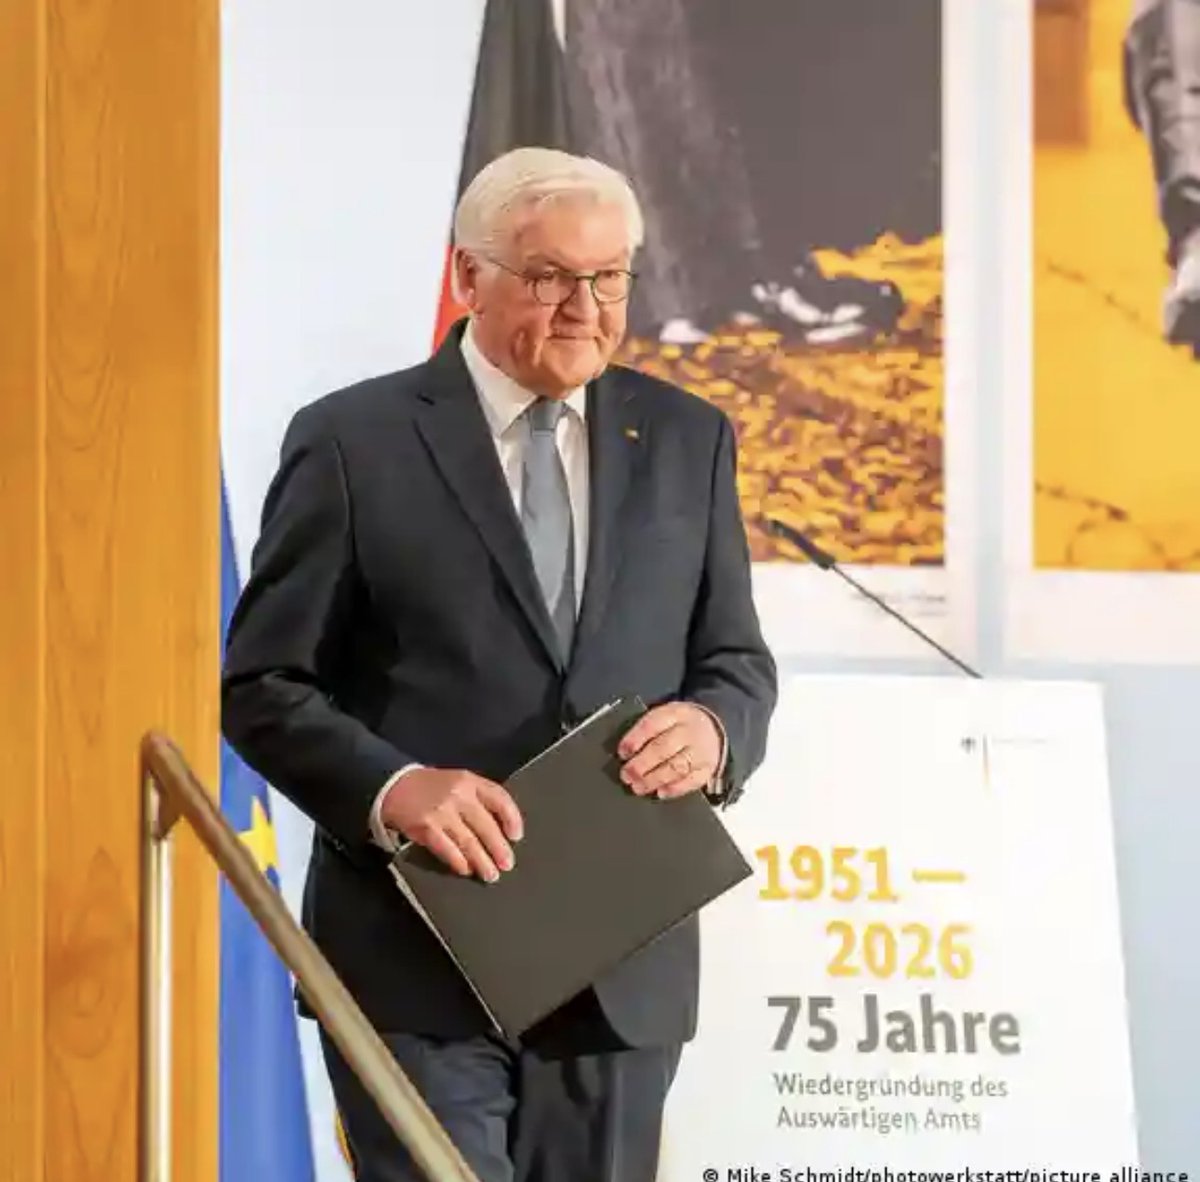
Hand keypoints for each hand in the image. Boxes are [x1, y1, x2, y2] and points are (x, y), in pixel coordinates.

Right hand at [380, 768, 522, 882]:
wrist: (395, 786)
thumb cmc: (433, 787)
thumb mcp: (458, 782)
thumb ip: (479, 799)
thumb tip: (502, 829)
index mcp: (470, 781)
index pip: (499, 799)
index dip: (512, 818)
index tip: (516, 836)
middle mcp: (459, 795)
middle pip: (487, 825)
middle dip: (499, 848)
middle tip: (507, 864)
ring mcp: (442, 812)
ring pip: (469, 842)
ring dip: (482, 861)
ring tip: (491, 874)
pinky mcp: (427, 828)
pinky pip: (448, 850)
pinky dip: (459, 862)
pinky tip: (466, 870)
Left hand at [616, 702, 721, 799]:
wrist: (713, 729)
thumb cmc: (680, 725)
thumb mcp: (665, 716)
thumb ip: (646, 731)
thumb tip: (625, 751)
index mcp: (675, 713)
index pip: (652, 724)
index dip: (635, 739)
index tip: (623, 752)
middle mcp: (688, 731)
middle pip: (663, 748)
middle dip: (642, 764)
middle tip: (626, 775)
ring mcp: (700, 751)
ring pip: (677, 767)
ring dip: (654, 779)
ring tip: (638, 787)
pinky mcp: (707, 769)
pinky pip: (692, 781)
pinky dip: (675, 789)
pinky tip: (661, 793)